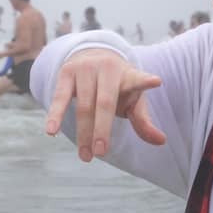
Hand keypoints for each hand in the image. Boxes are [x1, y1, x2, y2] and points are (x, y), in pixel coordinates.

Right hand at [44, 49, 163, 160]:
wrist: (93, 56)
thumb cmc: (117, 87)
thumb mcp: (132, 100)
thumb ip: (143, 121)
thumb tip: (161, 141)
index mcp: (128, 75)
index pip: (137, 80)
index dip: (145, 81)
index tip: (156, 81)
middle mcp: (107, 68)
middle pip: (104, 104)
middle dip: (102, 130)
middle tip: (100, 153)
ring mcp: (85, 68)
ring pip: (83, 106)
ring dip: (83, 133)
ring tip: (85, 156)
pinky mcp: (66, 72)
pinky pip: (60, 97)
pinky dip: (55, 115)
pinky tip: (51, 131)